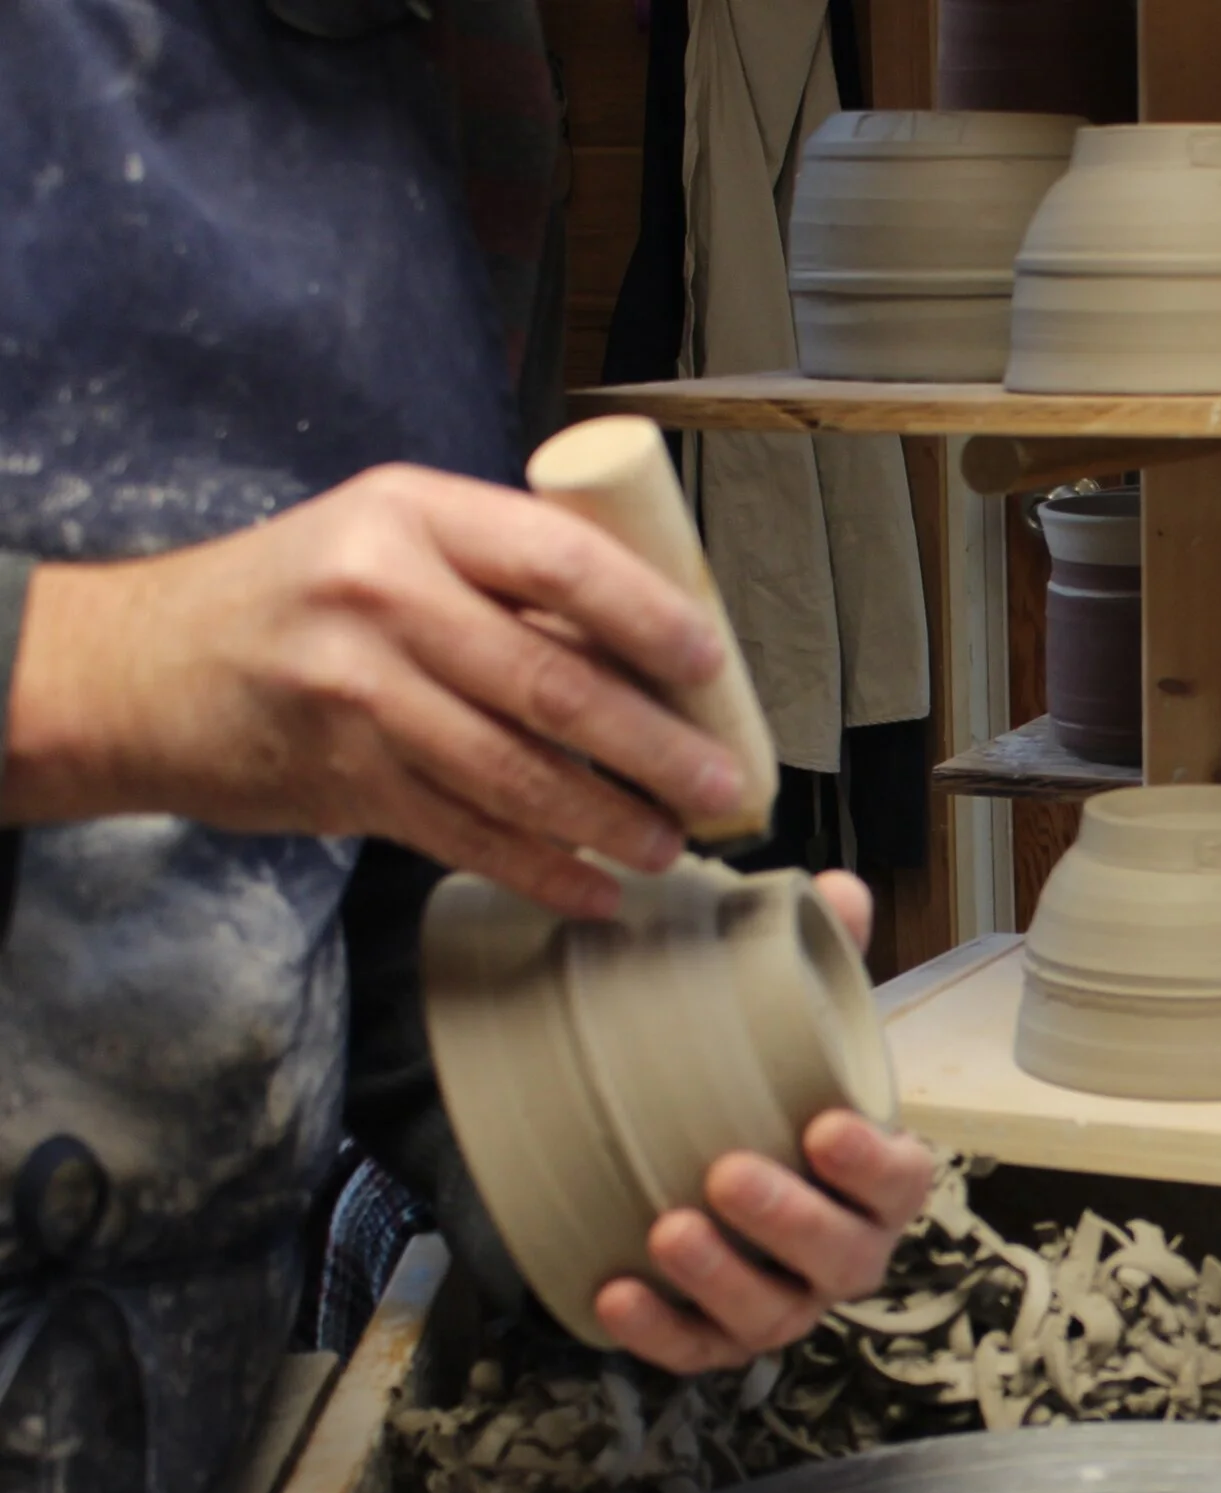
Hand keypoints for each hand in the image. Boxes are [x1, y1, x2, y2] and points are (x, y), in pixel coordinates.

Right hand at [6, 464, 743, 916]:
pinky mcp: (342, 781)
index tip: (712, 666)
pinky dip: (541, 870)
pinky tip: (595, 891)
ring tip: (671, 847)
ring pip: (517, 772)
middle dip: (656, 747)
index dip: (651, 618)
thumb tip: (657, 641)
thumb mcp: (390, 539)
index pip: (560, 562)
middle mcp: (382, 597)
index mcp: (414, 514)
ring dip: (610, 821)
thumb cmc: (296, 597)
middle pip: (554, 682)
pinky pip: (466, 836)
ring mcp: (356, 694)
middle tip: (725, 786)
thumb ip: (499, 574)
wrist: (137, 670)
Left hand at [594, 871, 935, 1371]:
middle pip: (844, 1258)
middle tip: (727, 1172)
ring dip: (722, 1279)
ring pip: (774, 1314)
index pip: (903, 1182)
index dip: (872, 1163)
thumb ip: (820, 958)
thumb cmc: (769, 1092)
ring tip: (666, 1228)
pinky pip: (698, 1352)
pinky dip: (659, 1331)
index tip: (823, 1123)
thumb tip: (834, 889)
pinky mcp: (717, 1335)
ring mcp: (784, 1298)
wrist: (701, 1152)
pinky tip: (614, 1291)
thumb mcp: (794, 1023)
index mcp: (877, 1176)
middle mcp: (844, 1248)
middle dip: (789, 1221)